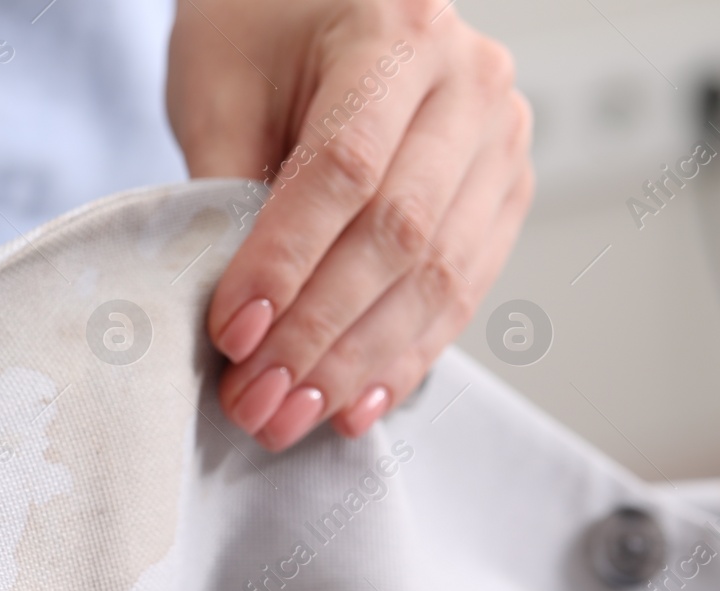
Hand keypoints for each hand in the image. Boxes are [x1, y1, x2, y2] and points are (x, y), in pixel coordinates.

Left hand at [167, 0, 532, 448]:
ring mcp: (499, 141)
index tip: (232, 332)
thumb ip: (227, 187)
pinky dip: (404, 356)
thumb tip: (236, 315)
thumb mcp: (221, 87)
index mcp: (396, 35)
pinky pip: (461, 290)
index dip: (286, 262)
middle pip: (398, 233)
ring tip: (290, 416)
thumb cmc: (258, 32)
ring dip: (358, 362)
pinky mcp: (502, 194)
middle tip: (256, 398)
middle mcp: (468, 85)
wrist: (315, 3)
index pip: (344, 170)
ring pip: (437, 275)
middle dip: (319, 333)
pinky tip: (353, 404)